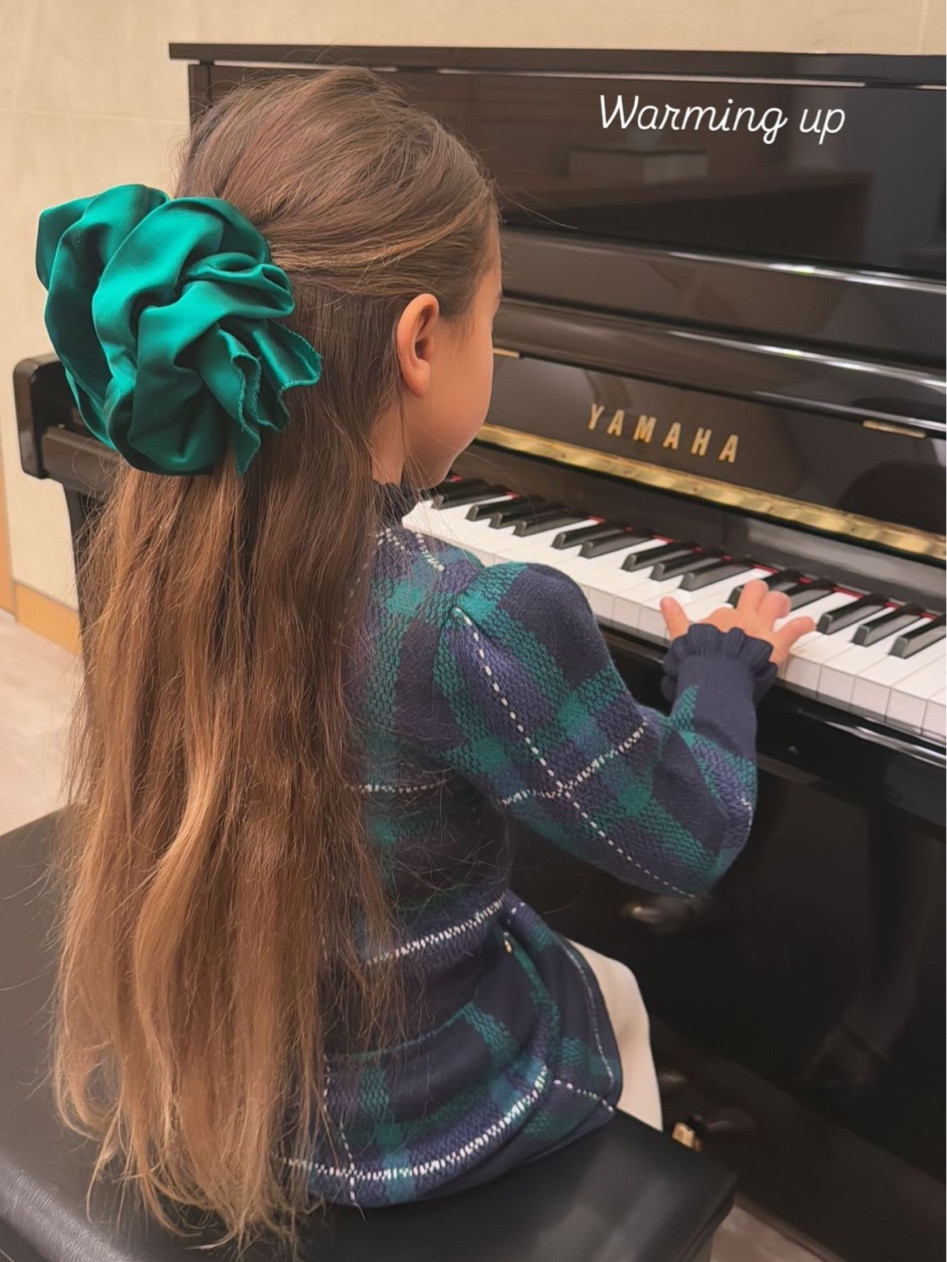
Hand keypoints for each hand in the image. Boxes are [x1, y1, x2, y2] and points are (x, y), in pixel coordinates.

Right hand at [660, 579, 816, 665]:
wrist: (715, 679)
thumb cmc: (698, 663)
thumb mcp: (679, 639)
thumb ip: (674, 618)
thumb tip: (665, 601)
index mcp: (719, 618)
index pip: (727, 608)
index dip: (730, 615)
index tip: (729, 621)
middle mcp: (742, 618)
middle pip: (754, 592)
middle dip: (760, 594)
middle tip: (763, 600)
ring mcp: (760, 629)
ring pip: (776, 602)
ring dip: (781, 603)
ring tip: (784, 608)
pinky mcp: (776, 644)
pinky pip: (795, 628)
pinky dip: (803, 625)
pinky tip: (808, 624)